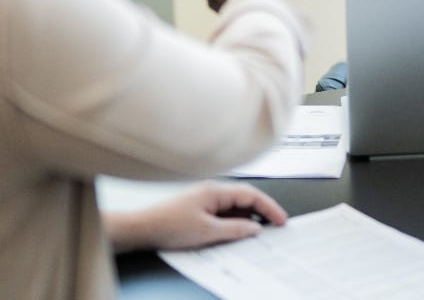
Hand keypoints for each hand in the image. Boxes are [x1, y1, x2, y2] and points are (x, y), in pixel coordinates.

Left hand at [104, 181, 287, 252]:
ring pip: (235, 206)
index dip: (269, 207)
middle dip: (263, 211)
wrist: (142, 229)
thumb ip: (235, 229)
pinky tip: (240, 232)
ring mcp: (206, 199)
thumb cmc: (168, 226)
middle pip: (245, 198)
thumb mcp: (207, 232)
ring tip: (262, 232)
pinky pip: (224, 213)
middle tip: (277, 225)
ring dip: (249, 217)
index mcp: (216, 191)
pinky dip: (236, 221)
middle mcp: (212, 191)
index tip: (281, 220)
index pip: (251, 195)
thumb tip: (254, 228)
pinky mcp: (200, 209)